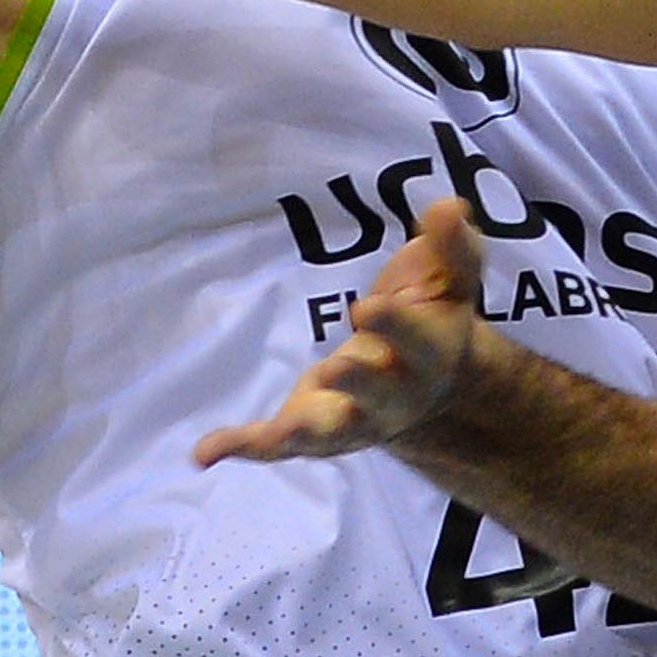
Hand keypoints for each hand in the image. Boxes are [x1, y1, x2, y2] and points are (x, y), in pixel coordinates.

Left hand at [195, 198, 487, 464]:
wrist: (431, 388)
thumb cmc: (433, 318)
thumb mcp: (449, 279)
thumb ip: (450, 245)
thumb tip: (447, 205)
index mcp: (428, 355)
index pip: (414, 340)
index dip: (395, 326)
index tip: (367, 306)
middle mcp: (393, 397)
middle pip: (377, 394)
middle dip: (357, 383)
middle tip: (336, 368)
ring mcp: (352, 420)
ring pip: (330, 433)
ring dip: (304, 433)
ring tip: (280, 432)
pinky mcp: (314, 430)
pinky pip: (278, 445)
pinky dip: (245, 447)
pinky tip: (206, 450)